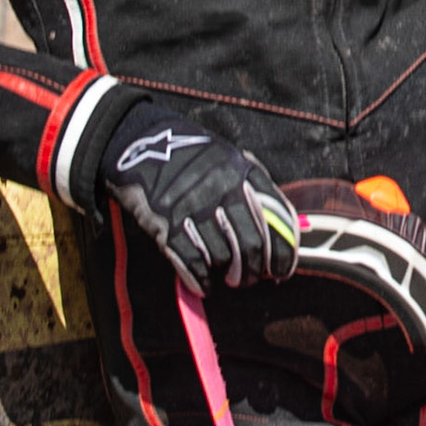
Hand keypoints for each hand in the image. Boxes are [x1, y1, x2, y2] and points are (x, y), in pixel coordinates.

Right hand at [101, 102, 298, 294]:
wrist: (141, 142)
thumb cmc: (191, 156)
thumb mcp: (230, 160)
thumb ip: (254, 188)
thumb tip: (277, 232)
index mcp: (244, 171)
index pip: (276, 219)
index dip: (283, 253)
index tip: (281, 271)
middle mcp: (222, 189)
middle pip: (251, 244)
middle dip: (252, 271)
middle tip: (248, 279)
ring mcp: (193, 206)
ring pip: (223, 256)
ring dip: (228, 275)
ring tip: (227, 278)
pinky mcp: (166, 222)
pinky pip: (190, 261)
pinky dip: (200, 279)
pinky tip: (203, 284)